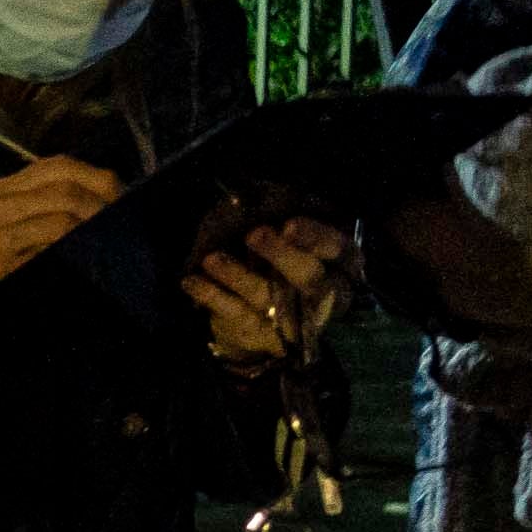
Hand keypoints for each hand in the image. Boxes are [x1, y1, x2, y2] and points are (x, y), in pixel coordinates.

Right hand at [0, 155, 121, 329]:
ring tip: (107, 240)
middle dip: (101, 203)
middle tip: (121, 220)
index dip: (98, 179)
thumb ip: (45, 210)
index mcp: (0, 192)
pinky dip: (75, 245)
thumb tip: (104, 195)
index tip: (120, 198)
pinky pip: (52, 237)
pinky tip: (82, 257)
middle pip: (64, 185)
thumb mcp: (13, 233)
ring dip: (93, 225)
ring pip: (62, 210)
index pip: (59, 166)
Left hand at [184, 213, 352, 364]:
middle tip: (254, 234)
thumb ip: (289, 231)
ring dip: (238, 275)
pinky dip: (211, 296)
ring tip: (212, 259)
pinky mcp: (259, 333)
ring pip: (266, 296)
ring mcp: (290, 319)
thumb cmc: (290, 271)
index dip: (313, 238)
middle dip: (281, 254)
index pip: (335, 249)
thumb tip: (253, 199)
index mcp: (340, 266)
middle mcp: (321, 294)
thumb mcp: (300, 247)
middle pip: (307, 277)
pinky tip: (190, 281)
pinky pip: (234, 314)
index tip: (288, 224)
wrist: (280, 328)